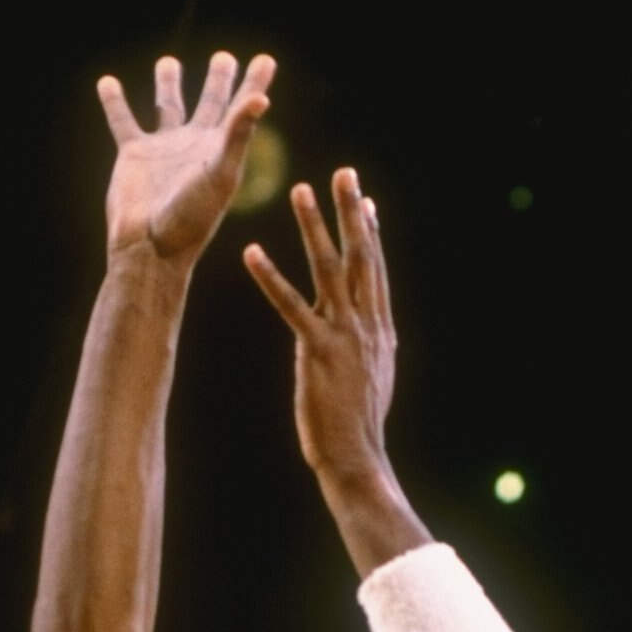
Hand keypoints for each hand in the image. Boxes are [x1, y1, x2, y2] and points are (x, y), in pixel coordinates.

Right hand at [98, 50, 275, 266]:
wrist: (150, 247)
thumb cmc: (191, 217)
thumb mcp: (220, 173)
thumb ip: (238, 133)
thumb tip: (262, 98)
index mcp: (222, 148)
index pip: (243, 107)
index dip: (255, 83)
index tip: (267, 59)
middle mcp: (195, 145)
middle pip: (210, 103)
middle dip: (218, 80)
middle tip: (225, 57)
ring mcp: (164, 149)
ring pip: (167, 106)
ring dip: (168, 84)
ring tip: (168, 61)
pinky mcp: (134, 155)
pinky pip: (123, 120)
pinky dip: (115, 102)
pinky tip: (107, 82)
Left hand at [243, 167, 397, 489]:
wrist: (358, 457)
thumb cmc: (359, 424)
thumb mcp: (374, 376)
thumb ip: (373, 346)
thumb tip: (377, 331)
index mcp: (380, 328)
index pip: (376, 270)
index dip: (371, 233)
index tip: (367, 201)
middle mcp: (366, 324)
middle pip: (361, 257)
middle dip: (352, 212)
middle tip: (345, 173)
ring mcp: (344, 335)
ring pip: (330, 270)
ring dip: (314, 227)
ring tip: (300, 189)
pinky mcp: (318, 351)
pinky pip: (292, 306)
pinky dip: (270, 277)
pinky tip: (252, 252)